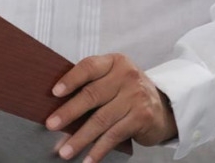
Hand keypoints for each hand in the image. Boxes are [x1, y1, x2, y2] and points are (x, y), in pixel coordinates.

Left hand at [45, 53, 177, 161]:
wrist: (164, 107)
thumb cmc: (128, 92)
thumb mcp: (114, 79)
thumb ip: (92, 84)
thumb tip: (57, 103)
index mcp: (115, 62)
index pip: (89, 67)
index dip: (70, 79)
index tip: (54, 93)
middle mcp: (127, 76)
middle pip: (92, 95)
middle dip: (68, 112)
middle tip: (51, 125)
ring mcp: (135, 97)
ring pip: (101, 120)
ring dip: (80, 138)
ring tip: (65, 150)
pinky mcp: (141, 117)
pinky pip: (114, 135)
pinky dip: (98, 149)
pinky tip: (88, 159)